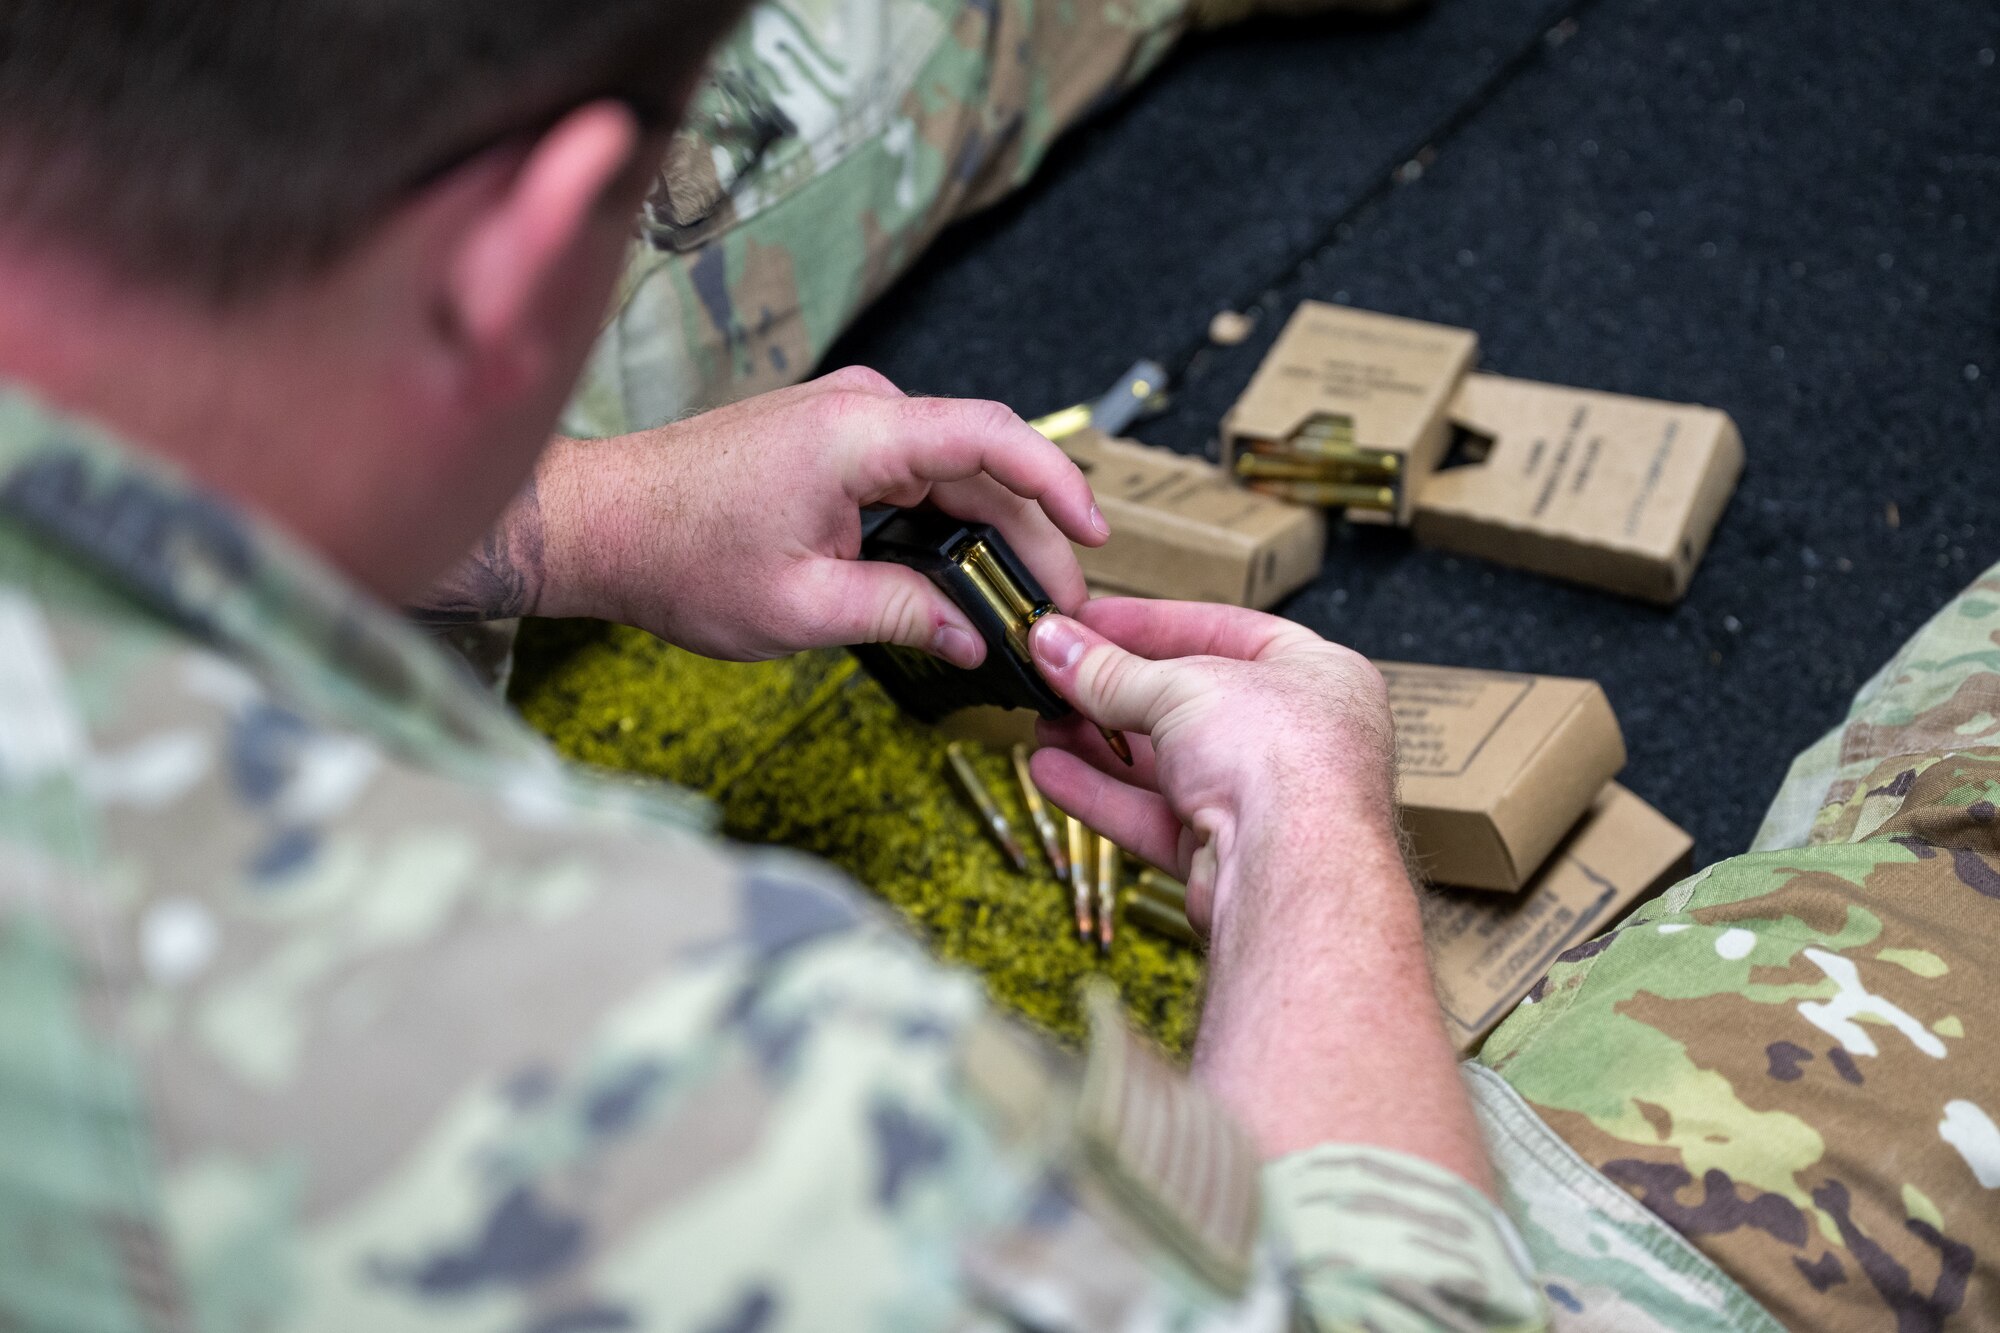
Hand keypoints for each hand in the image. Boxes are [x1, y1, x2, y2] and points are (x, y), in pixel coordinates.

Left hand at [514, 367, 1106, 661]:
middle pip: (982, 463)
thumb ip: (902, 617)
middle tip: (1060, 609)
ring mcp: (846, 417)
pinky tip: (968, 573)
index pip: (993, 437)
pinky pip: (915, 474)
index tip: (1095, 535)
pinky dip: (950, 520)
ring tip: (1024, 601)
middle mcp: (861, 407)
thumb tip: (974, 639)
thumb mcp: (802, 608)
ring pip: (952, 471)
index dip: (1057, 484)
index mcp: (858, 432)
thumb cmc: (677, 556)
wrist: (597, 523)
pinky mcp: (832, 439)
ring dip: (993, 531)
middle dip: (1032, 535)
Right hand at [1026, 598, 1400, 937]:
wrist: (1292, 871)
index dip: (1150, 624)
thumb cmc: (1283, 761)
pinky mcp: (1224, 854)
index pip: (1222, 631)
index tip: (1090, 621)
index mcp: (1314, 675)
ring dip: (1099, 744)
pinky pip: (1153, 816)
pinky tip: (1051, 772)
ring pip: (1165, 764)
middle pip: (1187, 702)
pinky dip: (1101, 794)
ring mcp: (1260, 799)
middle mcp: (1294, 738)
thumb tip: (1056, 644)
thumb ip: (1110, 672)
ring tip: (1043, 723)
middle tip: (1055, 672)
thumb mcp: (1182, 688)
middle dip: (1113, 690)